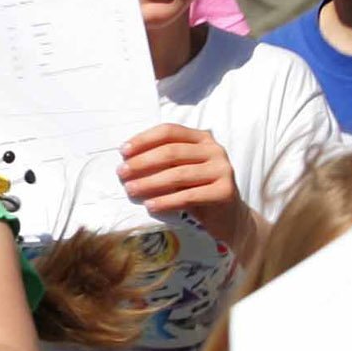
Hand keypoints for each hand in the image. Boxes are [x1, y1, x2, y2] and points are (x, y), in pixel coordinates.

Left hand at [117, 123, 248, 249]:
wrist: (229, 218)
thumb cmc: (199, 192)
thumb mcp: (182, 172)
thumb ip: (163, 163)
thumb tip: (127, 162)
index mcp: (203, 138)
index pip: (170, 131)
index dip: (144, 139)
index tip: (123, 152)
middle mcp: (215, 150)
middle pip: (172, 152)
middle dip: (142, 162)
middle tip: (121, 173)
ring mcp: (222, 170)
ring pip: (178, 174)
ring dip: (149, 183)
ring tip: (131, 190)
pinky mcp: (225, 192)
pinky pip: (189, 196)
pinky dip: (166, 201)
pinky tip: (150, 206)